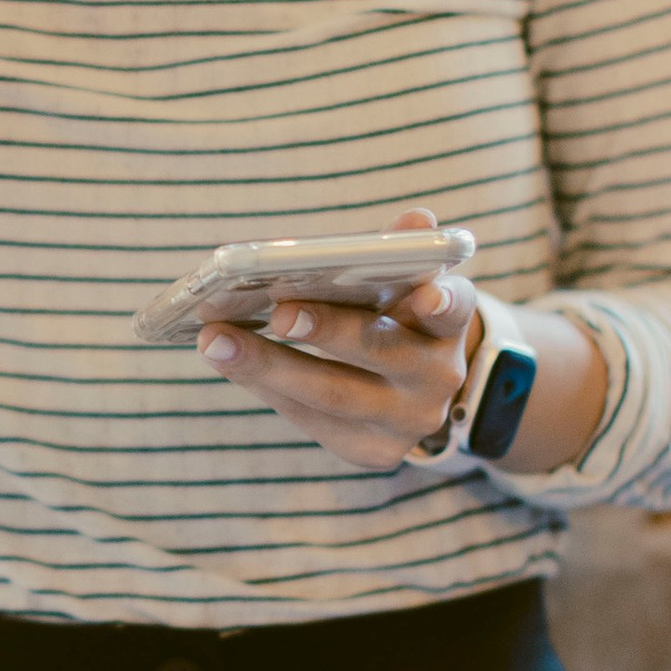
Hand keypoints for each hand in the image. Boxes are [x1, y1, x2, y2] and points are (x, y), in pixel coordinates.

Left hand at [196, 206, 498, 473]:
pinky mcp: (372, 451)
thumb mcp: (403, 281)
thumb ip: (401, 249)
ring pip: (334, 394)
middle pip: (380, 350)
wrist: (413, 388)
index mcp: (448, 323)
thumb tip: (415, 219)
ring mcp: (406, 421)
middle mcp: (437, 376)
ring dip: (269, 365)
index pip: (455, 308)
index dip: (442, 301)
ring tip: (215, 339)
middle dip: (327, 330)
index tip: (427, 294)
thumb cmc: (394, 314)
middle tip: (279, 312)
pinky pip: (310, 419)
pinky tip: (227, 361)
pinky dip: (265, 387)